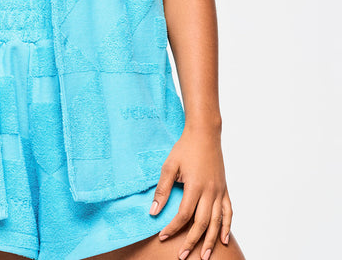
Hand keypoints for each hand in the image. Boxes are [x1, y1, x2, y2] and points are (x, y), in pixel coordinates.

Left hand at [148, 124, 231, 259]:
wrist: (204, 134)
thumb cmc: (185, 148)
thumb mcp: (169, 166)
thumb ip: (162, 190)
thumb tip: (153, 212)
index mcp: (195, 186)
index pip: (184, 215)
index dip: (173, 228)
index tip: (162, 237)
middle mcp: (210, 192)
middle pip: (202, 223)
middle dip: (191, 242)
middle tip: (182, 256)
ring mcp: (220, 191)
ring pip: (217, 222)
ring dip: (210, 240)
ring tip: (204, 256)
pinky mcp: (224, 189)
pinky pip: (229, 212)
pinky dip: (227, 226)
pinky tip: (223, 239)